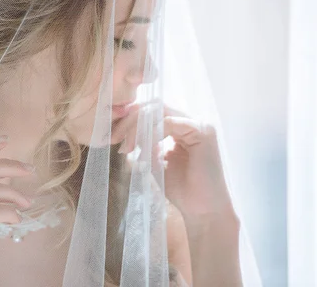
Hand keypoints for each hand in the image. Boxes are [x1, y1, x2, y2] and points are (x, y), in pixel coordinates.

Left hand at [111, 102, 234, 220]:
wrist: (202, 211)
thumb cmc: (180, 189)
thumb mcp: (154, 161)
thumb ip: (143, 143)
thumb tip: (122, 132)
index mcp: (180, 125)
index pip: (151, 110)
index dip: (129, 119)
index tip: (113, 137)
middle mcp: (190, 120)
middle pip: (154, 106)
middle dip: (130, 120)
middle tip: (114, 138)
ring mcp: (199, 124)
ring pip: (159, 111)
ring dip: (137, 127)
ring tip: (126, 147)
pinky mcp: (203, 132)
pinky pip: (169, 122)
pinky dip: (151, 134)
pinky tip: (143, 149)